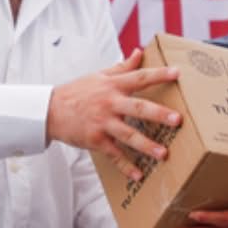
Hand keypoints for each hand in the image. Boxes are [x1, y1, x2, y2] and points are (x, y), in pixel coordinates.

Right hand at [47, 48, 180, 180]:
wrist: (50, 110)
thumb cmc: (77, 92)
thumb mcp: (99, 76)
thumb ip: (122, 66)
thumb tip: (139, 52)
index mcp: (113, 85)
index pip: (139, 77)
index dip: (158, 74)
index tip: (177, 73)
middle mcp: (109, 103)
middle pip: (138, 108)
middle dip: (158, 114)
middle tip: (177, 119)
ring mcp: (103, 123)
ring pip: (128, 134)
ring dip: (146, 145)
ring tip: (163, 154)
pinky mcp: (95, 140)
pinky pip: (114, 154)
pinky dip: (125, 166)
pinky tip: (138, 175)